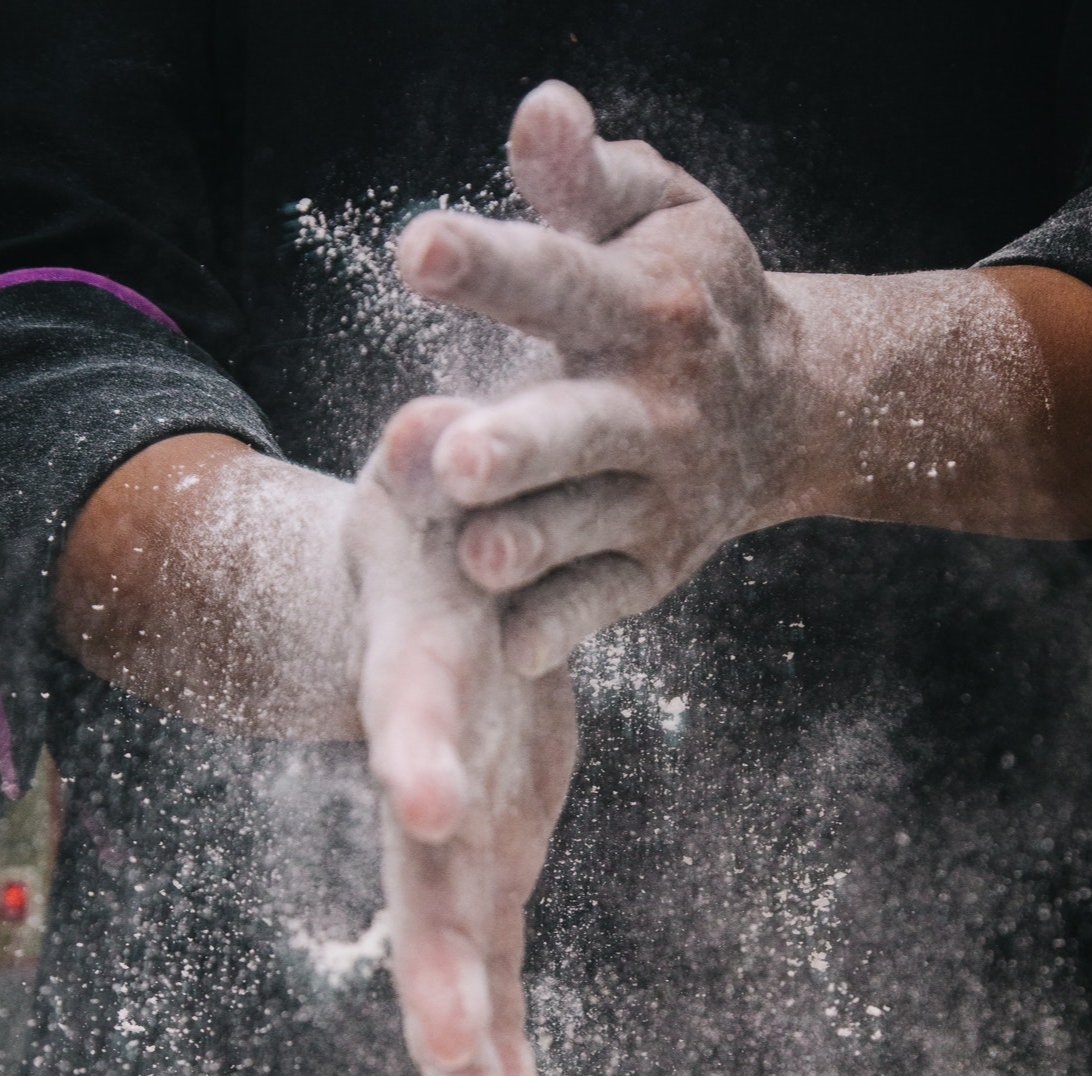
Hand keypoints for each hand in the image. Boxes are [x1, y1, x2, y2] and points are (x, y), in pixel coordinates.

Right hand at [345, 397, 576, 1075]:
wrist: (426, 593)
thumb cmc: (437, 534)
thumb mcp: (428, 490)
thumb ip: (428, 464)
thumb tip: (431, 422)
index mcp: (424, 677)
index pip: (418, 719)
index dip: (422, 757)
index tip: (433, 810)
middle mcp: (430, 768)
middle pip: (427, 875)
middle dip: (439, 963)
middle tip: (454, 1053)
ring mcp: (455, 826)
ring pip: (454, 938)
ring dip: (468, 1027)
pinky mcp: (485, 851)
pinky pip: (492, 947)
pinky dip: (498, 1024)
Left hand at [395, 81, 804, 677]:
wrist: (790, 406)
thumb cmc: (688, 292)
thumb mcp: (655, 214)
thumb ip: (585, 177)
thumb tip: (538, 109)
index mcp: (647, 307)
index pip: (561, 280)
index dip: (491, 266)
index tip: (417, 251)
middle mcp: (660, 408)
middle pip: (581, 428)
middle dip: (521, 444)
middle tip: (455, 459)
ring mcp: (661, 496)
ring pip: (586, 525)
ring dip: (532, 543)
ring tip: (475, 557)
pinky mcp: (655, 566)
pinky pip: (603, 600)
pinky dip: (561, 625)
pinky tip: (510, 648)